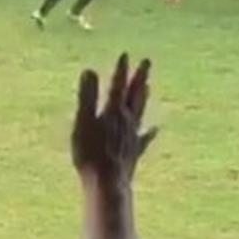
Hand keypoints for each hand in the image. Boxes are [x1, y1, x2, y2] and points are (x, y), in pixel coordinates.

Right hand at [72, 53, 156, 182]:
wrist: (108, 184)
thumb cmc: (91, 154)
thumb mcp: (83, 122)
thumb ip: (87, 96)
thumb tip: (89, 69)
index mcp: (114, 112)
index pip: (118, 86)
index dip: (121, 70)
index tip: (125, 54)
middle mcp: (127, 121)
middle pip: (135, 95)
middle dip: (140, 77)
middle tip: (147, 62)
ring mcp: (132, 136)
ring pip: (140, 112)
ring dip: (144, 98)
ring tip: (148, 86)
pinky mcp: (134, 152)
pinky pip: (144, 138)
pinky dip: (149, 132)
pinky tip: (155, 129)